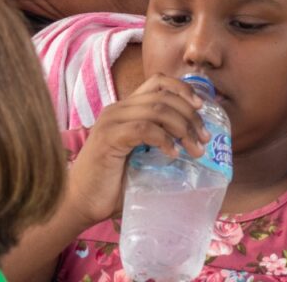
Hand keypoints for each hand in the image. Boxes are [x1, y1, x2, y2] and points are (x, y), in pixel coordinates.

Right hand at [63, 76, 209, 227]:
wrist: (81, 203)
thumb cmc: (113, 183)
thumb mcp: (142, 155)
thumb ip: (161, 139)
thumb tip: (197, 139)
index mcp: (125, 108)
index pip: (158, 82)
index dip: (183, 89)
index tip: (202, 108)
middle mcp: (117, 109)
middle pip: (164, 96)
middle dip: (190, 115)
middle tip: (205, 138)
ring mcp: (111, 122)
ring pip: (158, 110)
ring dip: (183, 128)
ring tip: (195, 150)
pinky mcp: (108, 138)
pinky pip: (145, 129)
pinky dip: (164, 140)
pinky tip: (173, 155)